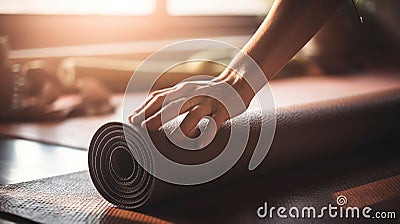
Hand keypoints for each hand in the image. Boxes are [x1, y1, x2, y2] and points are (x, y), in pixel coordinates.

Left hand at [129, 70, 254, 140]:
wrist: (237, 83)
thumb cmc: (206, 91)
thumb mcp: (186, 91)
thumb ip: (170, 99)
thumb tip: (145, 112)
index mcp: (182, 90)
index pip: (159, 97)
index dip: (145, 108)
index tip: (132, 120)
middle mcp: (193, 94)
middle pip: (172, 105)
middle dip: (156, 116)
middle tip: (143, 129)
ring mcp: (208, 102)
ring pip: (194, 113)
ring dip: (183, 126)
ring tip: (173, 140)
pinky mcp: (223, 110)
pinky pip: (215, 123)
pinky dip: (207, 133)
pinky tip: (199, 145)